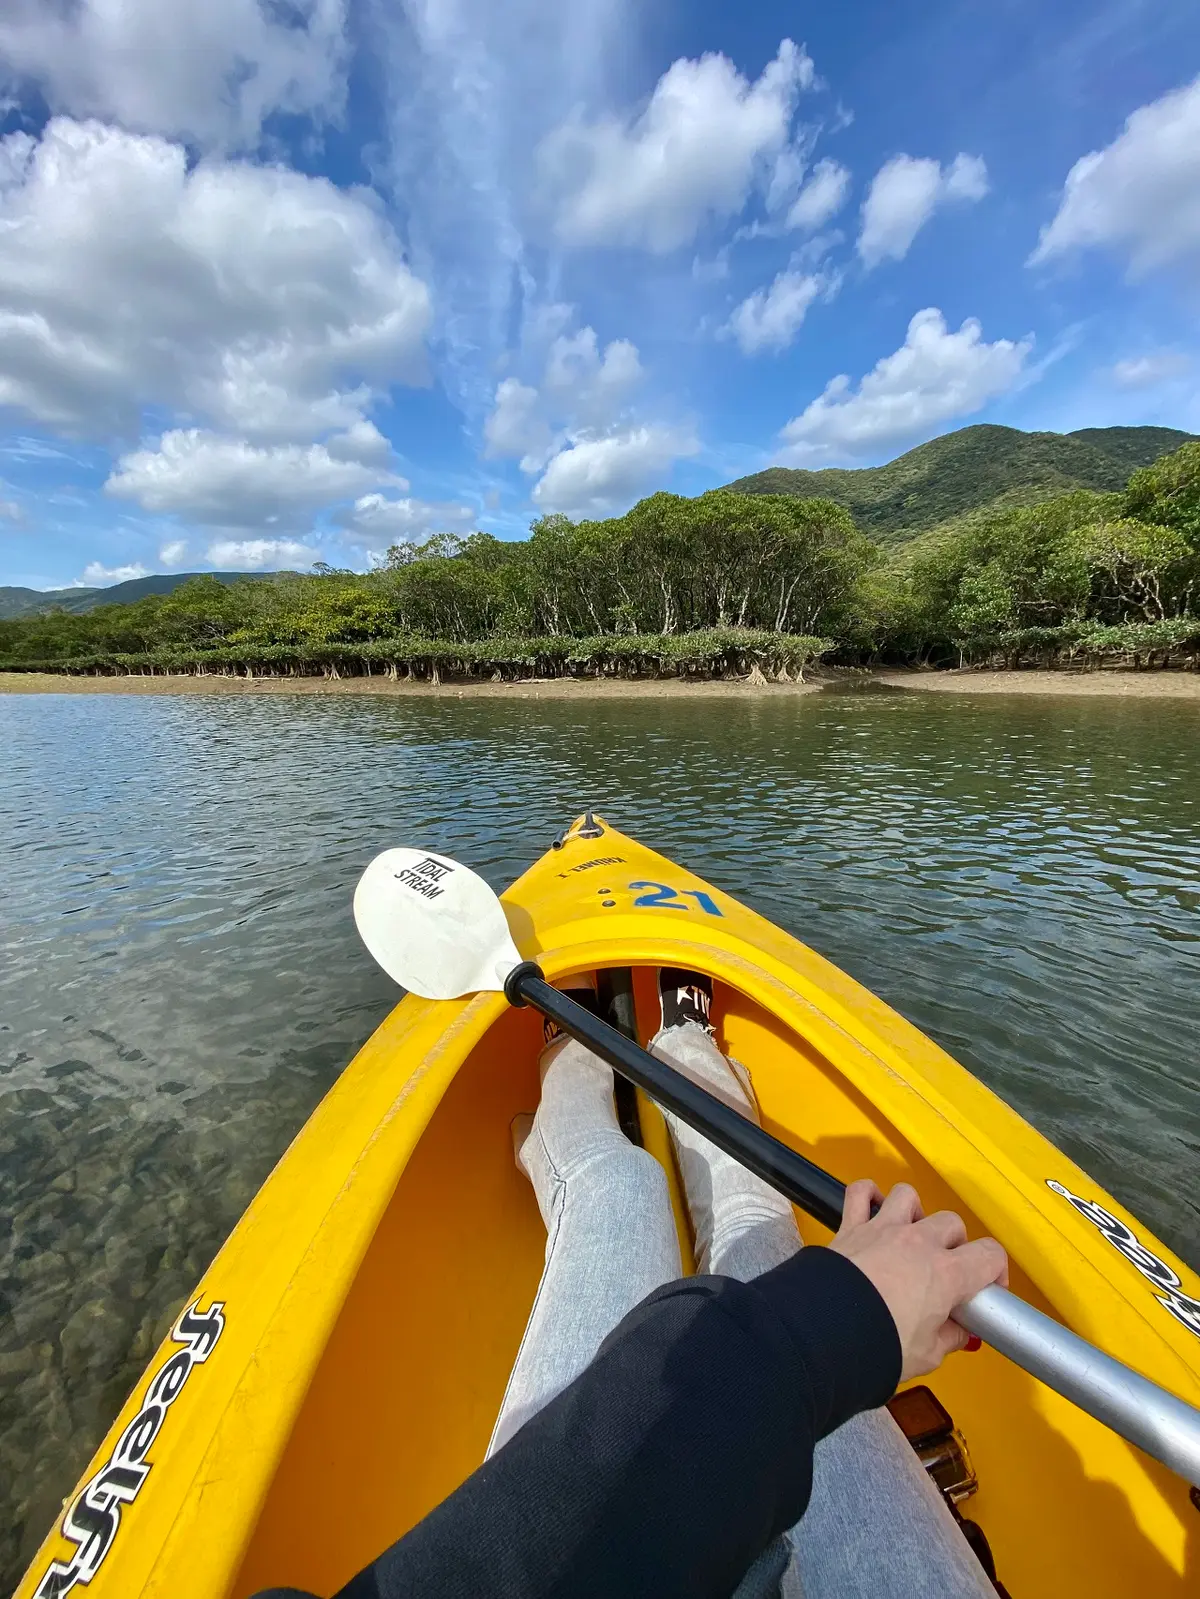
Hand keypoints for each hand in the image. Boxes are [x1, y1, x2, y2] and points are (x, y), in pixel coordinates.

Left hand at [828, 1180, 1007, 1380]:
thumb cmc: (875, 1342)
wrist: (827, 1331)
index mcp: (946, 1273)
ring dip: (915, 1213)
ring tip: (913, 1236)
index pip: (990, 1254)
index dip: (996, 1270)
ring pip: (910, 1197)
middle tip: (946, 1270)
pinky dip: (869, 1194)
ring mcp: (884, 1230)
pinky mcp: (852, 1227)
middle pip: (952, 1223)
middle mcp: (918, 1243)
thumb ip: (949, 1338)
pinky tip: (875, 1205)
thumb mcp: (927, 1354)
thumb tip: (958, 1333)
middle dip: (955, 1245)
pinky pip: (860, 1193)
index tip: (988, 1287)